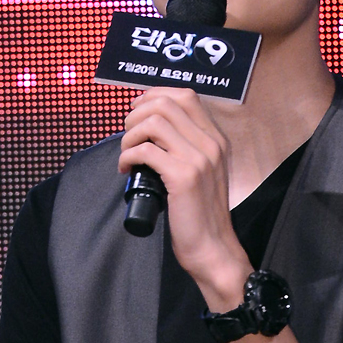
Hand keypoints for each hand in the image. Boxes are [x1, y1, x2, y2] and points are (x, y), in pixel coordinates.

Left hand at [119, 88, 250, 308]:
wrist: (212, 247)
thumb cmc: (201, 213)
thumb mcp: (203, 171)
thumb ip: (188, 148)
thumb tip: (152, 129)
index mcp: (217, 139)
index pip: (186, 96)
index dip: (155, 95)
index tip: (138, 111)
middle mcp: (211, 143)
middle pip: (167, 103)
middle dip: (137, 113)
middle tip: (128, 134)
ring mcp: (199, 159)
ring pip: (154, 122)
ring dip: (130, 134)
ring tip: (126, 152)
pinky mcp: (184, 177)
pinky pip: (146, 151)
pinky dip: (128, 155)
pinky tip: (125, 168)